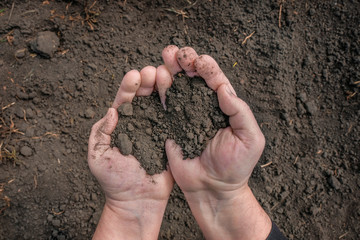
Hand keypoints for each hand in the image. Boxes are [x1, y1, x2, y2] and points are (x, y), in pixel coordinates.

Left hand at [88, 68, 173, 239]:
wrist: (138, 201)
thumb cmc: (114, 181)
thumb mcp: (98, 157)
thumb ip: (101, 133)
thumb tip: (112, 110)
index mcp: (122, 123)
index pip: (125, 100)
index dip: (129, 87)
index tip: (134, 75)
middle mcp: (141, 122)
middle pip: (145, 96)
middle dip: (149, 81)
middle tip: (154, 71)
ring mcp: (158, 128)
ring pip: (161, 103)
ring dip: (164, 88)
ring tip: (168, 75)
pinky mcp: (172, 137)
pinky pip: (176, 119)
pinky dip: (179, 105)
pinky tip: (183, 92)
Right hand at [163, 46, 271, 239]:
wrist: (212, 190)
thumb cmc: (235, 167)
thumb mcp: (250, 139)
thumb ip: (240, 112)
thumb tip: (223, 88)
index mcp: (223, 107)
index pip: (214, 80)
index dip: (207, 67)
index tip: (198, 60)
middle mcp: (202, 107)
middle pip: (193, 78)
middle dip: (185, 62)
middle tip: (176, 52)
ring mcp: (184, 115)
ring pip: (176, 87)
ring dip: (170, 70)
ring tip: (164, 59)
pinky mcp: (169, 126)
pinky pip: (162, 106)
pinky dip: (158, 91)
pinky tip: (154, 79)